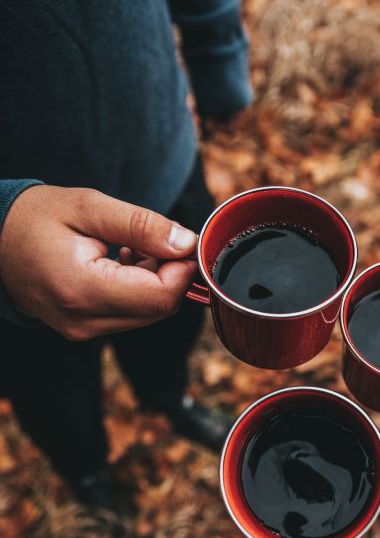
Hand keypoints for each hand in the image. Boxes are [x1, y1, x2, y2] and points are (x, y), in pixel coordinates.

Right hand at [0, 185, 198, 339]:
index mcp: (81, 290)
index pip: (159, 297)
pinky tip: (119, 262)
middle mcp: (82, 320)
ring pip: (147, 314)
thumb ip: (141, 226)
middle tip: (155, 239)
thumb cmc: (36, 217)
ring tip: (128, 247)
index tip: (184, 242)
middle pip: (157, 309)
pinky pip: (128, 315)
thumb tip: (186, 244)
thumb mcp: (90, 208)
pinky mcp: (83, 329)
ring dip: (153, 281)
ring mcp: (82, 330)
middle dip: (170, 274)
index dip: (183, 271)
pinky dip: (137, 290)